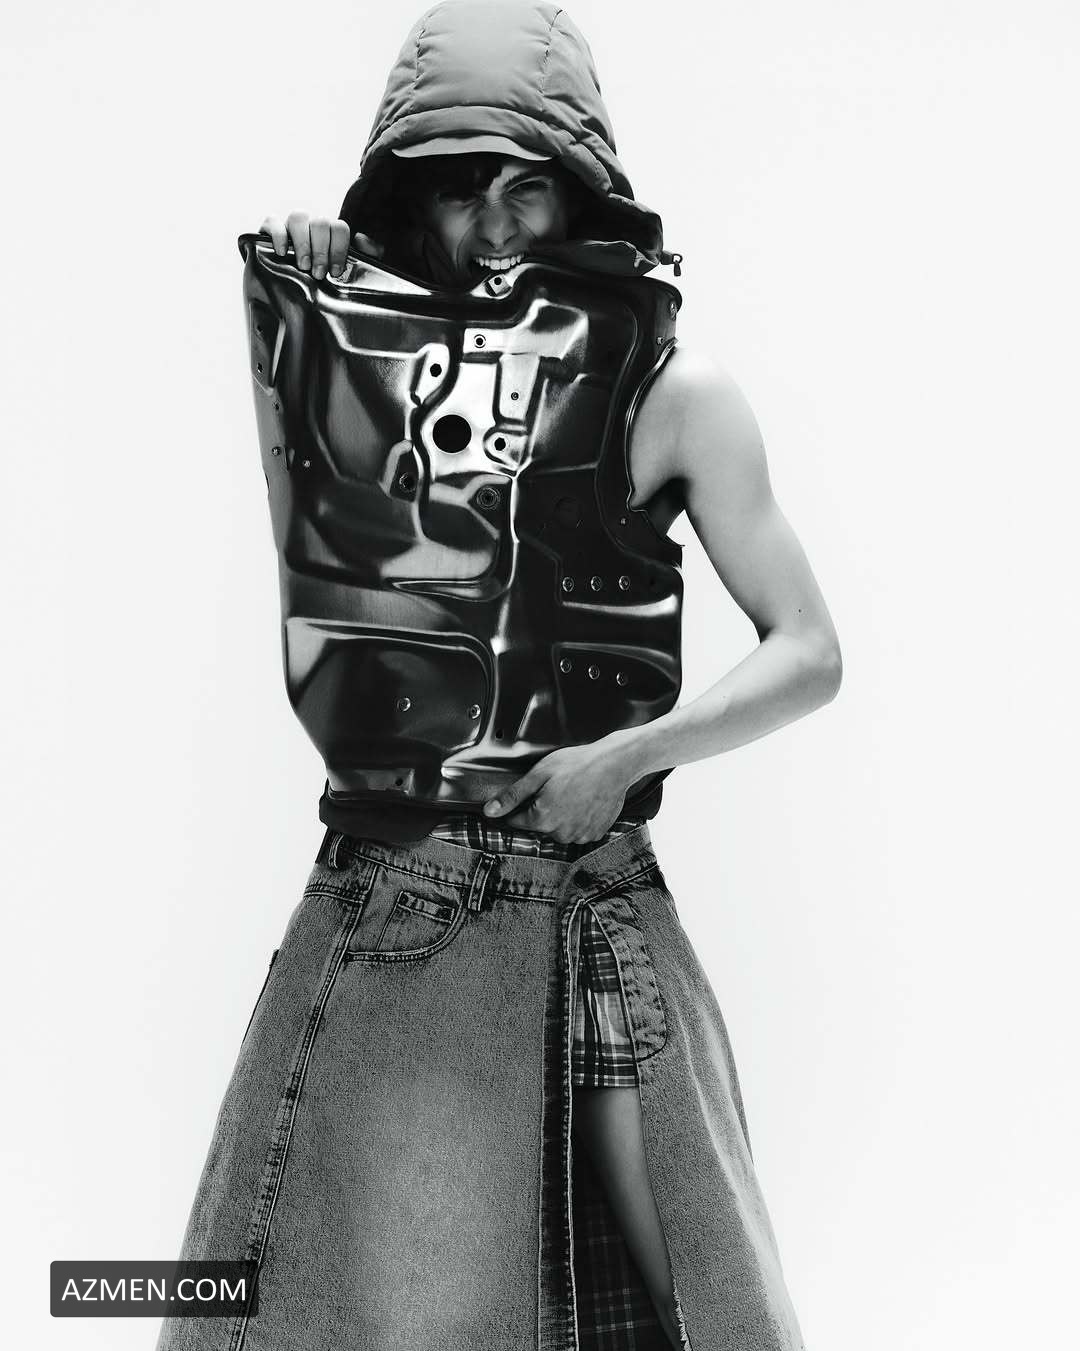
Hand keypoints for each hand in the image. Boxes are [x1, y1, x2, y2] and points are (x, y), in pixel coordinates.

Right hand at [258, 211, 384, 278]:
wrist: (289, 298)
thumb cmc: (321, 282)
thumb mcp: (346, 273)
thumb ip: (365, 256)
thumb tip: (362, 239)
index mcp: (331, 233)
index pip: (339, 227)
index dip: (339, 249)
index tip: (335, 271)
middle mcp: (312, 225)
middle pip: (320, 222)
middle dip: (321, 250)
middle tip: (318, 273)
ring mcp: (290, 225)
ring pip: (298, 217)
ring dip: (303, 243)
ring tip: (303, 266)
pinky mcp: (269, 230)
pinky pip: (273, 221)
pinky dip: (278, 235)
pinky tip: (281, 252)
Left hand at [482, 739, 638, 843]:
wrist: (615, 764)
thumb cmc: (578, 765)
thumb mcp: (539, 774)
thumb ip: (512, 796)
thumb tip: (489, 811)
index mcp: (542, 819)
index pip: (517, 821)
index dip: (519, 806)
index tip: (531, 793)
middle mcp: (560, 833)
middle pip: (539, 825)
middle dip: (542, 809)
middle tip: (556, 786)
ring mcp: (579, 835)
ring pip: (559, 829)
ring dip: (560, 815)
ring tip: (572, 792)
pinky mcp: (595, 834)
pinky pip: (578, 830)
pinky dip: (578, 819)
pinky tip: (584, 801)